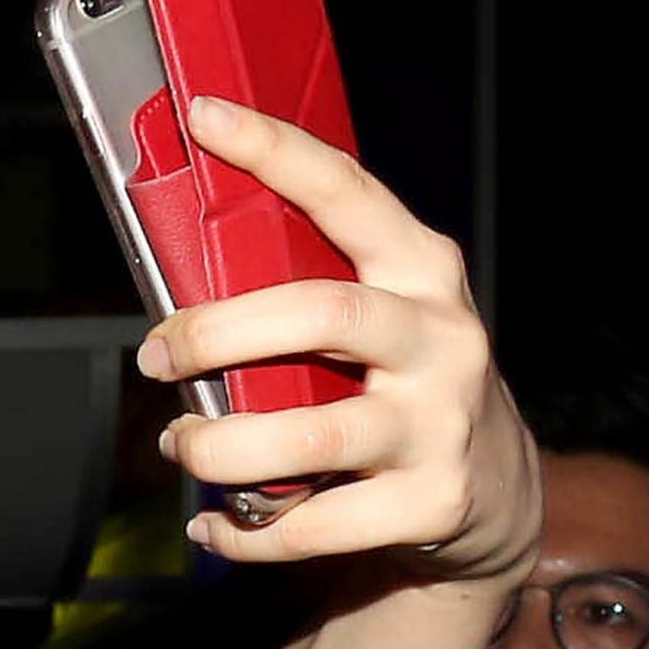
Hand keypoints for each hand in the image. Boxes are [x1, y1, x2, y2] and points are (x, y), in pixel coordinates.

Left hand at [137, 99, 539, 582]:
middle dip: (215, 332)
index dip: (277, 152)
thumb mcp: (382, 318)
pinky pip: (308, 525)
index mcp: (421, 270)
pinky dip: (242, 531)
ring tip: (184, 444)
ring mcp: (440, 423)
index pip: (348, 192)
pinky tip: (215, 525)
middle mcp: (440, 337)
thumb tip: (185, 289)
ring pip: (307, 433)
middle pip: (319, 313)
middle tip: (155, 354)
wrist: (494, 491)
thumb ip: (309, 291)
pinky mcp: (431, 503)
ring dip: (219, 446)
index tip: (205, 117)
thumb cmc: (403, 388)